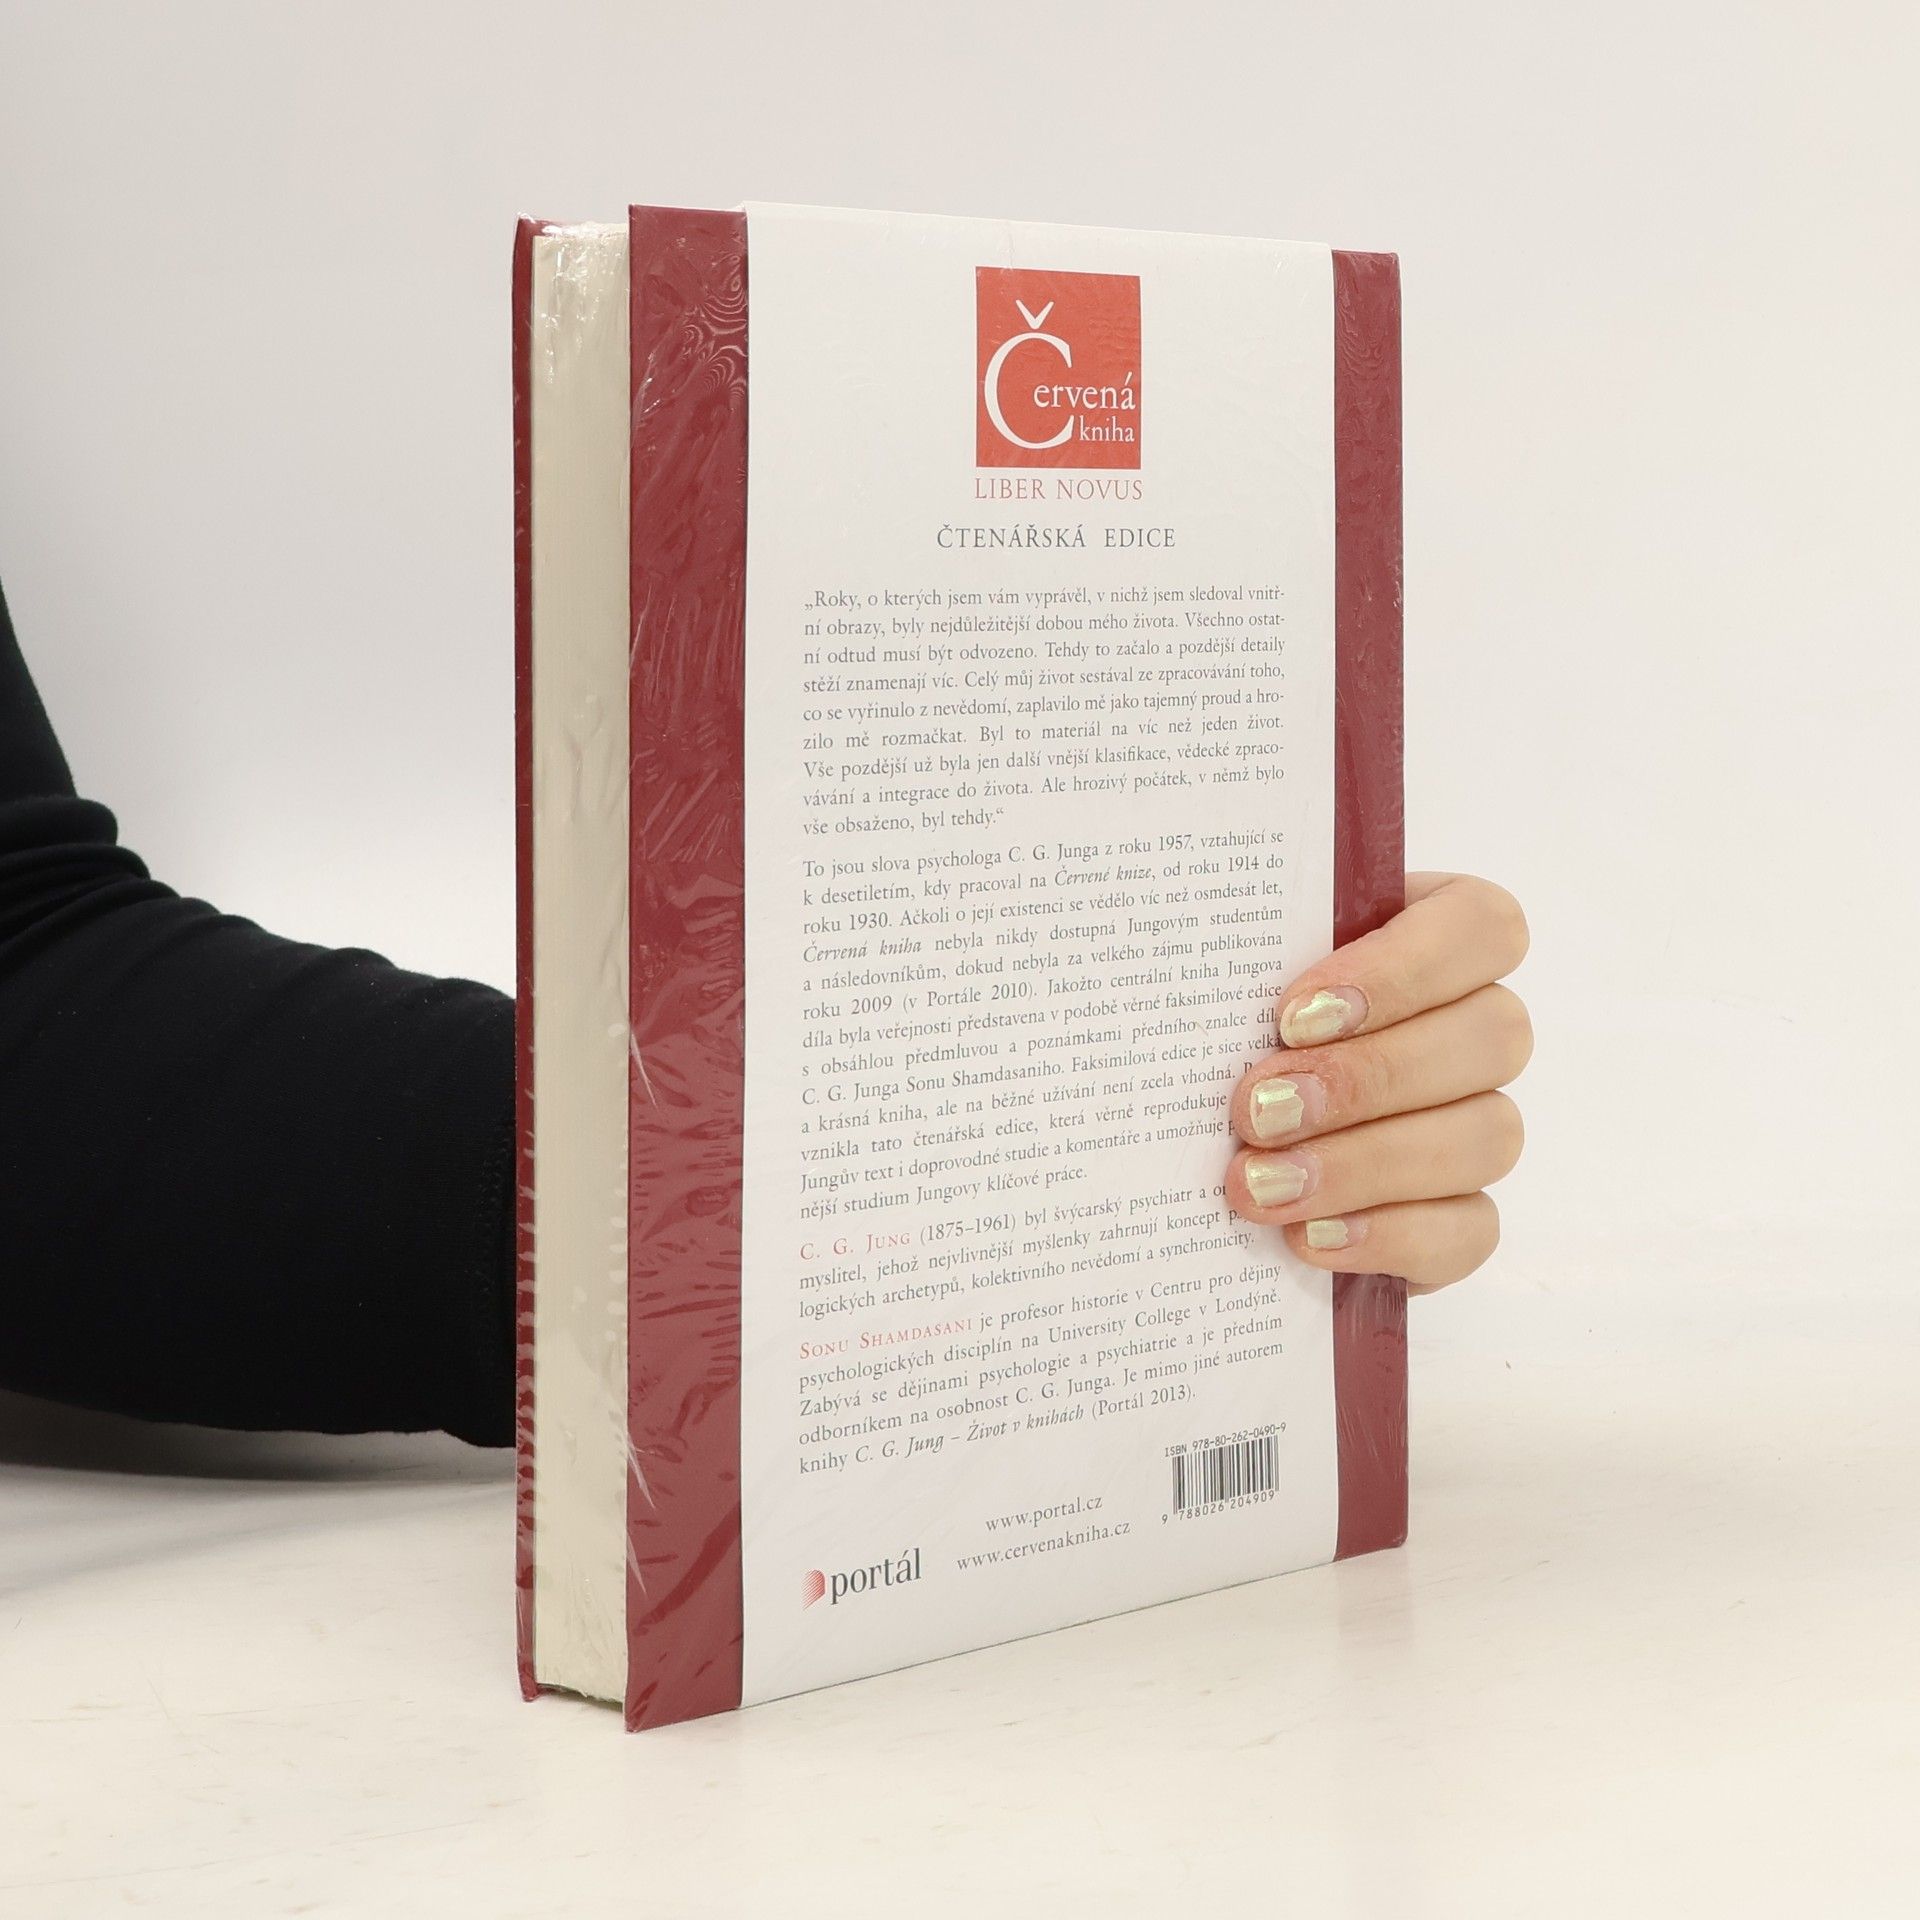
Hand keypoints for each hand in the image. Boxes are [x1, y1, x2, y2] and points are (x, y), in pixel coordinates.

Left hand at [1223, 873, 1530, 1292]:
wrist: (1195, 1137)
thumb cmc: (1223, 1023)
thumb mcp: (1231, 969)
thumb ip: (1244, 950)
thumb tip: (1193, 947)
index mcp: (1439, 937)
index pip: (1483, 926)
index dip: (1402, 970)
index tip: (1293, 1015)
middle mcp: (1479, 1027)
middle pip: (1492, 1037)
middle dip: (1364, 1079)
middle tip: (1256, 1109)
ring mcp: (1481, 1123)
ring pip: (1486, 1136)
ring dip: (1365, 1164)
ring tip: (1261, 1182)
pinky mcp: (1462, 1216)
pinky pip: (1471, 1231)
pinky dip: (1389, 1236)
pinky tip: (1307, 1235)